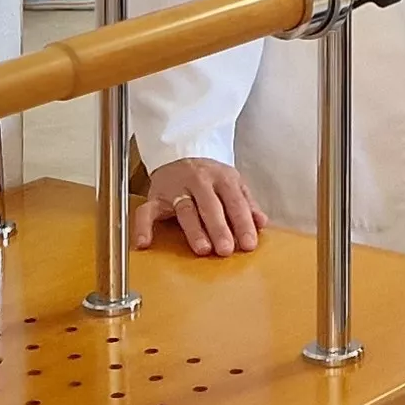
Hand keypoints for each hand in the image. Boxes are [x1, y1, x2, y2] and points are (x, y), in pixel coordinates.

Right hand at [132, 157, 264, 256]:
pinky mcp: (156, 196)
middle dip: (219, 228)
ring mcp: (176, 188)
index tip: (249, 244)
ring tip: (202, 249)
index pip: (234, 202)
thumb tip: (261, 223)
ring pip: (185, 209)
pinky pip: (146, 211)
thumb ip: (247, 204)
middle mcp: (199, 181)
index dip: (243, 223)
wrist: (180, 154)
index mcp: (222, 178)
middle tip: (226, 250)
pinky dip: (143, 226)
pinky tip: (145, 243)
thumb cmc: (210, 177)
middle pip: (210, 205)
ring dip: (194, 230)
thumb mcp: (232, 184)